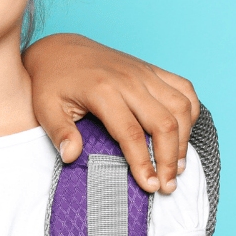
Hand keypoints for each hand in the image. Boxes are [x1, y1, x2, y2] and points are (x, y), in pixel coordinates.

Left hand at [23, 33, 200, 193]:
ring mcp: (144, 72)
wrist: (59, 49)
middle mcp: (129, 79)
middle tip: (168, 185)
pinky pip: (184, 88)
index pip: (131, 133)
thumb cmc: (51, 82)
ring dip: (184, 139)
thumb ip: (59, 132)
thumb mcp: (45, 107)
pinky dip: (190, 112)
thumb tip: (71, 157)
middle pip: (164, 123)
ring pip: (181, 106)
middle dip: (169, 158)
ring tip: (177, 166)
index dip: (144, 163)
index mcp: (103, 90)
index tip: (150, 186)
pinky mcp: (151, 69)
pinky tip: (183, 134)